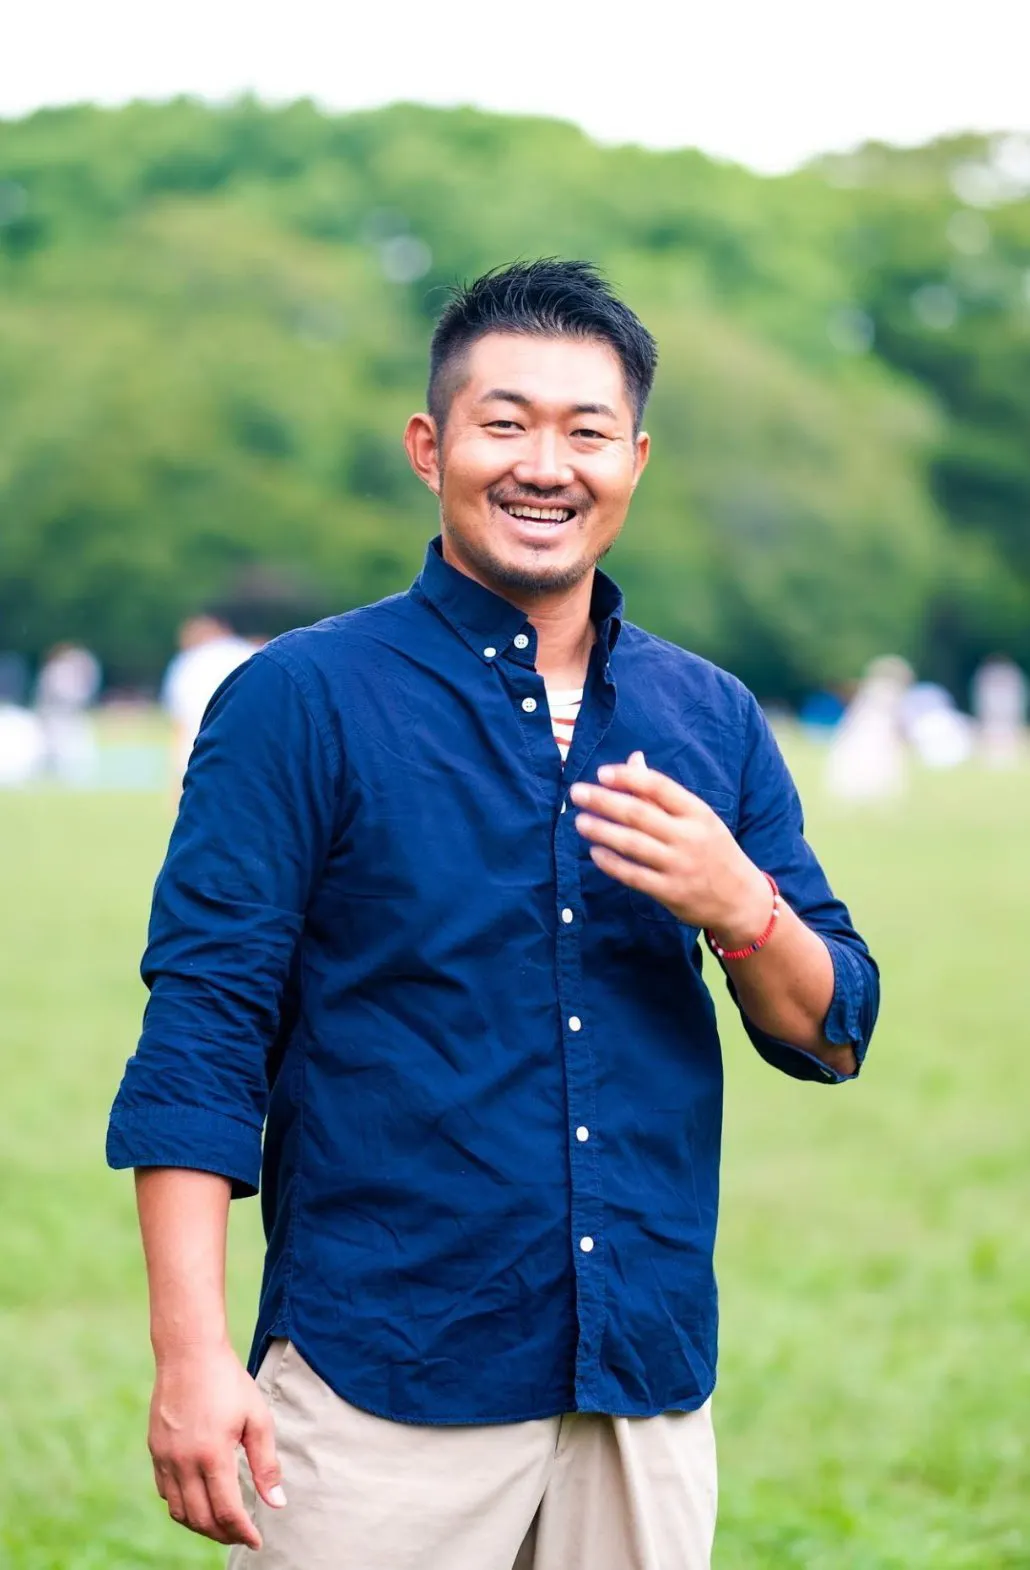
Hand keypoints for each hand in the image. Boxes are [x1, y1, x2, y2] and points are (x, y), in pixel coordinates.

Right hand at [148, 1339, 284, 1547]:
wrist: (189, 1353)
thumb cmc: (229, 1382)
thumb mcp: (257, 1418)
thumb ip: (266, 1464)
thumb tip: (276, 1503)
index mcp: (212, 1455)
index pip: (227, 1511)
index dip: (243, 1532)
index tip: (257, 1541)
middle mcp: (183, 1462)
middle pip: (201, 1519)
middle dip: (223, 1534)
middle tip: (242, 1535)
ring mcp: (164, 1458)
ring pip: (178, 1512)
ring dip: (201, 1525)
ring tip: (222, 1524)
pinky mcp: (155, 1450)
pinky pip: (165, 1492)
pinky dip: (182, 1506)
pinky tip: (199, 1501)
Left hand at [569, 752, 771, 941]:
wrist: (741, 899)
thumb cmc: (713, 850)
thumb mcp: (698, 817)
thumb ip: (663, 793)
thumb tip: (633, 759)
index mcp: (698, 813)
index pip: (659, 787)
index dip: (629, 777)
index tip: (601, 773)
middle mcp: (689, 837)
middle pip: (639, 814)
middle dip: (604, 801)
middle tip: (576, 793)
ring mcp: (679, 866)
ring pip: (632, 844)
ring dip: (602, 830)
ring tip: (579, 821)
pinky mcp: (670, 892)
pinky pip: (634, 875)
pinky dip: (612, 863)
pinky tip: (595, 852)